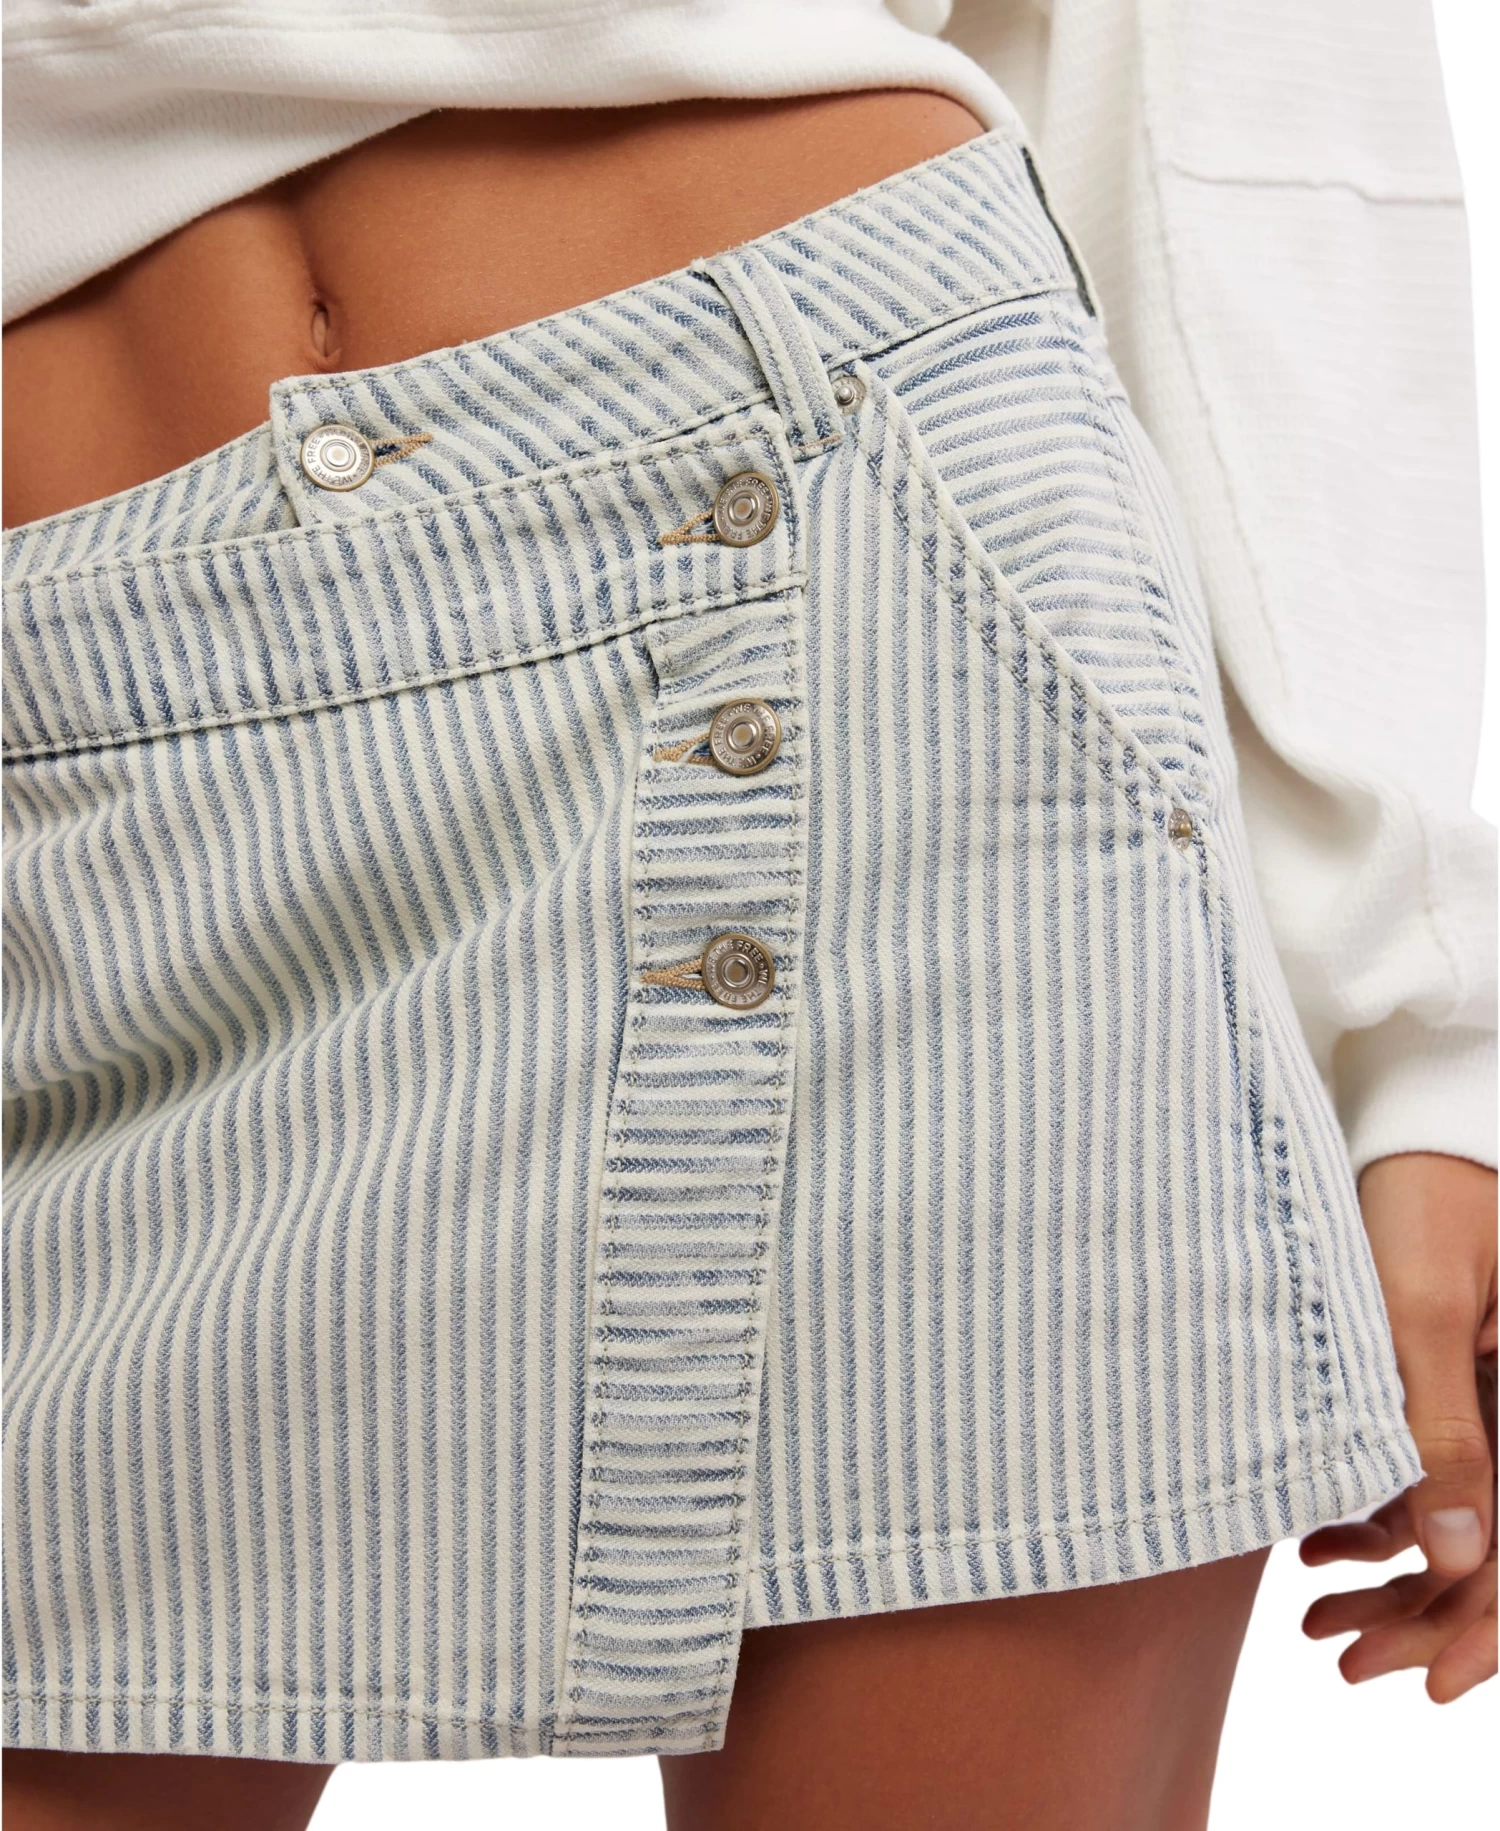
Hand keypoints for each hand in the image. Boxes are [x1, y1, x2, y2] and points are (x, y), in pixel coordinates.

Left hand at [1299, 1151, 1495, 1700]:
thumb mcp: (1421, 1306)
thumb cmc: (1423, 1195)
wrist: (1414, 1131)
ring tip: (1321, 1616)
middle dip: (1430, 1615)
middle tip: (1342, 1654)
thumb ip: (1439, 1422)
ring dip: (1402, 1579)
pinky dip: (1387, 1523)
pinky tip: (1324, 1546)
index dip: (1490, 1624)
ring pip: (1468, 1526)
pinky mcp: (1466, 1397)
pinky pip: (1441, 1481)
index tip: (1431, 1680)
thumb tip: (1453, 1552)